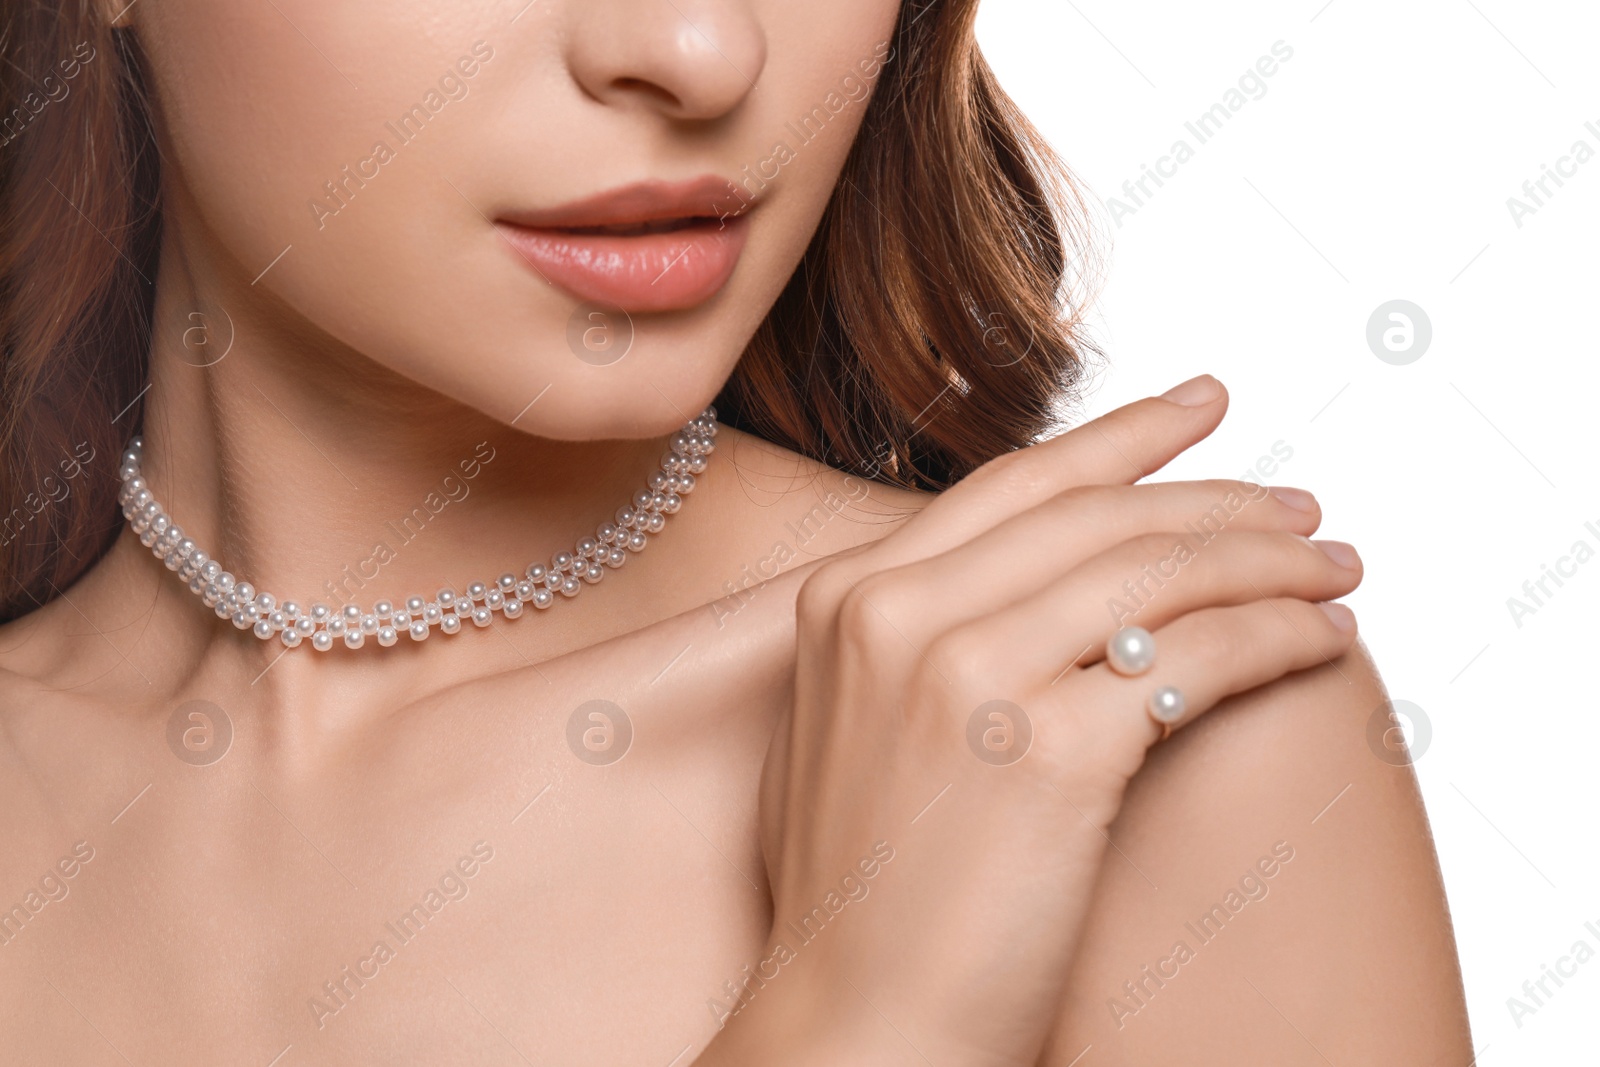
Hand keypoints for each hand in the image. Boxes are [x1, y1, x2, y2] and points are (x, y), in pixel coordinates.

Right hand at [700, 376, 1361, 1065]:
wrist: (856, 1021)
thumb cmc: (861, 894)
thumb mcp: (849, 725)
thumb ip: (914, 632)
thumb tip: (1028, 582)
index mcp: (847, 600)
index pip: (1015, 485)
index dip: (1122, 438)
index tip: (1200, 408)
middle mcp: (900, 617)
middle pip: (1099, 517)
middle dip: (1219, 500)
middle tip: (1298, 509)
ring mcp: (970, 678)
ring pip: (1158, 574)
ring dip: (1270, 562)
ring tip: (1333, 570)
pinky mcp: (1051, 754)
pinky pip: (1197, 660)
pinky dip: (1279, 638)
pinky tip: (1321, 643)